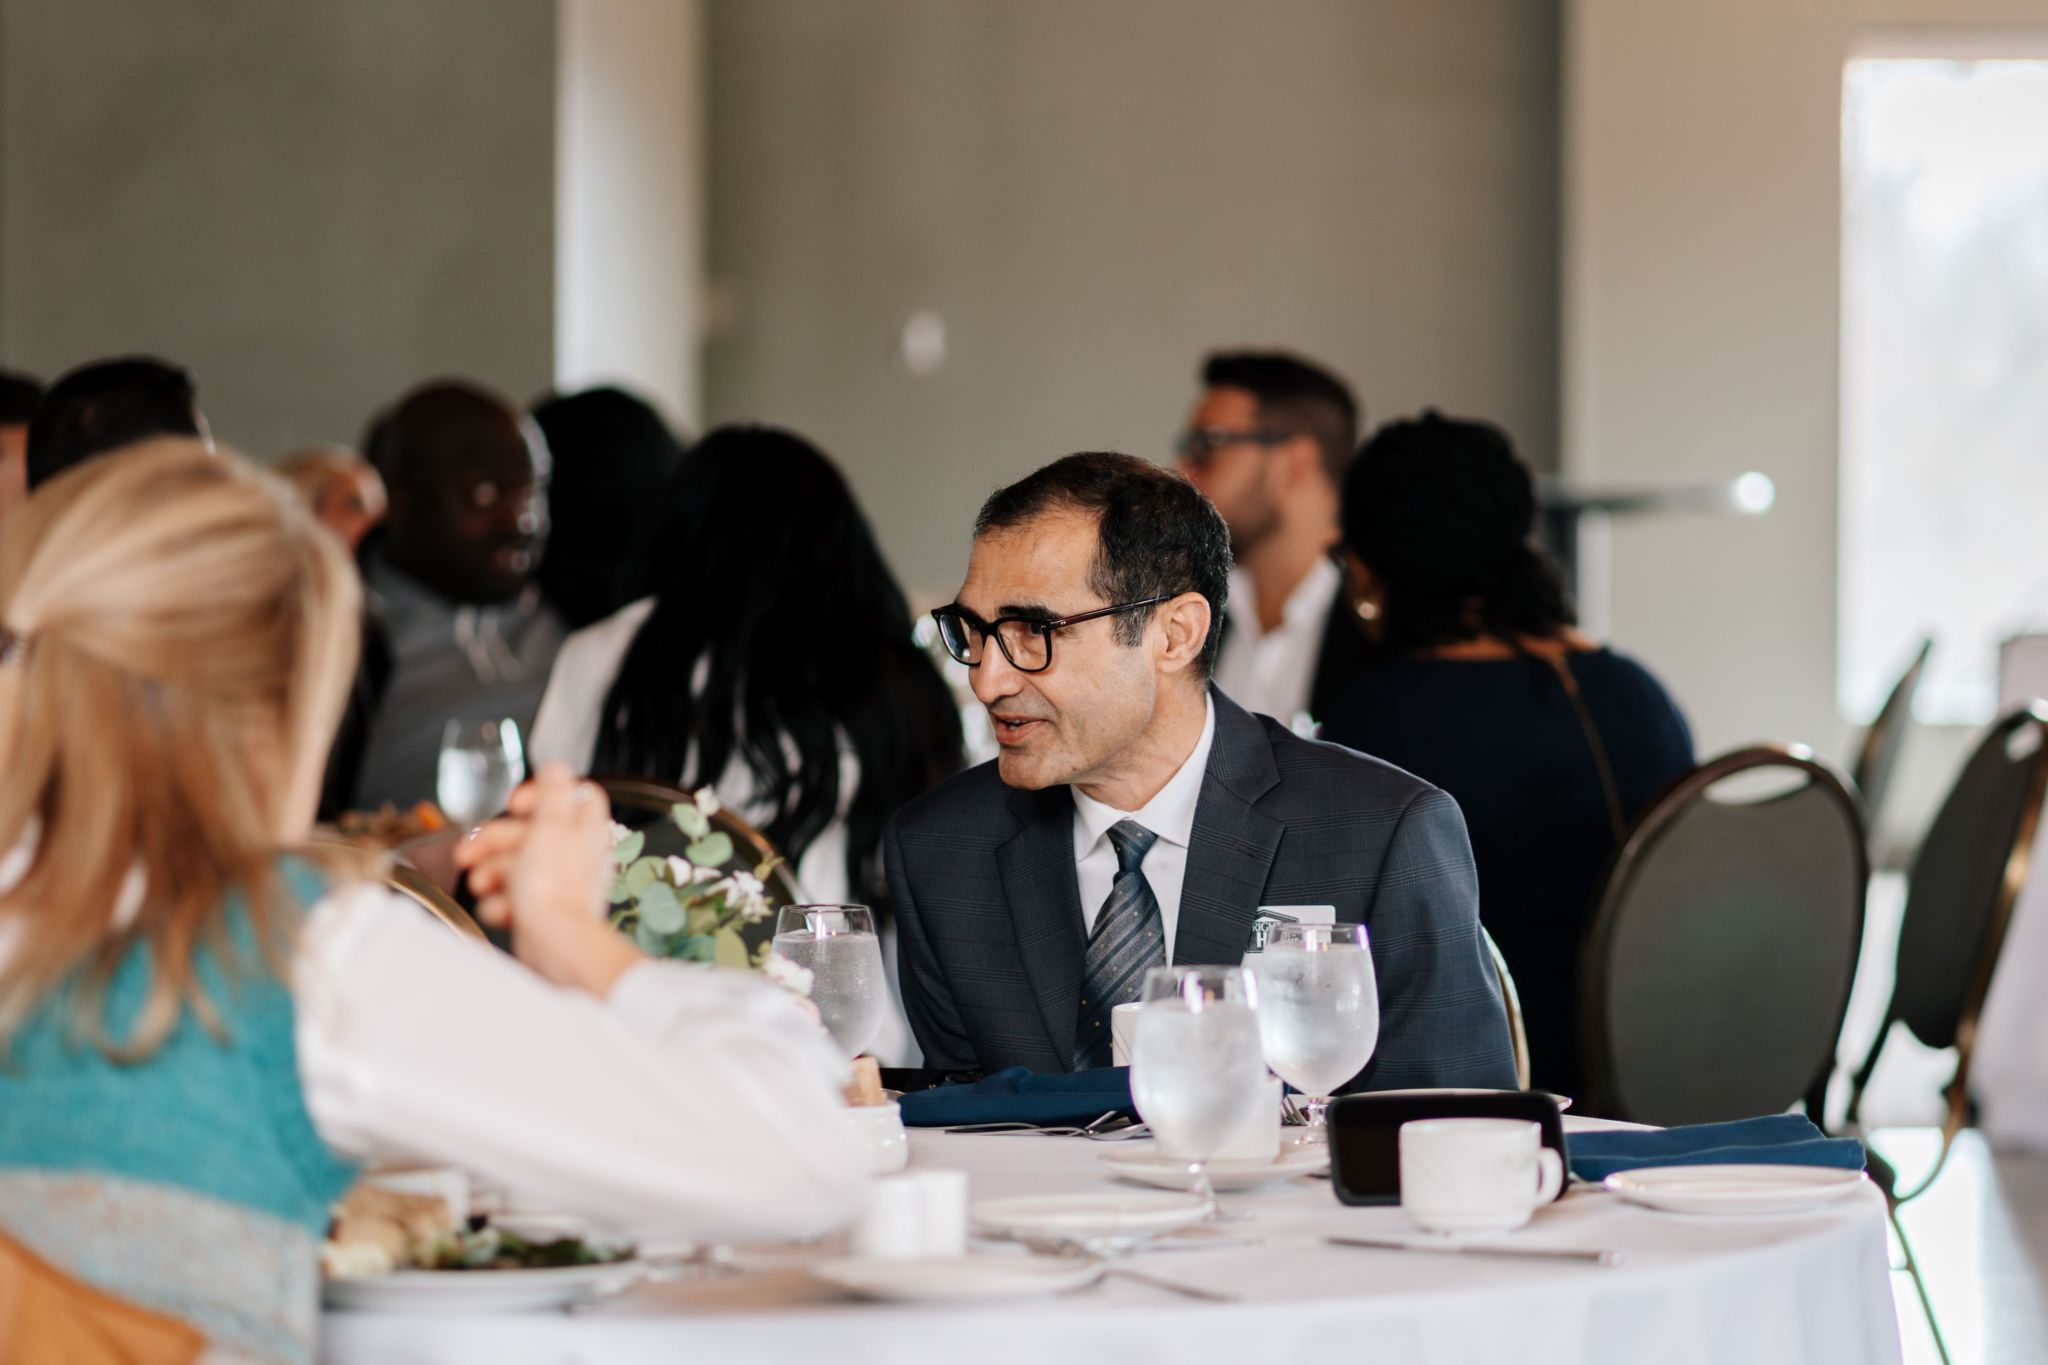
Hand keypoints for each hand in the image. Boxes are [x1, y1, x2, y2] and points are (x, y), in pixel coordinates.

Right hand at [453, 764, 640, 995]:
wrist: (556, 946)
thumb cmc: (553, 888)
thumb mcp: (549, 827)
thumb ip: (552, 793)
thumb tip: (556, 765)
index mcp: (584, 830)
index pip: (572, 795)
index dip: (540, 794)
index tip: (515, 805)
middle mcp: (577, 855)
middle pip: (530, 832)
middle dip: (492, 842)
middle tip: (465, 853)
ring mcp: (561, 884)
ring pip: (518, 866)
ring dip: (491, 874)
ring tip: (481, 886)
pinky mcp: (545, 911)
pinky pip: (517, 898)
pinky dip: (503, 903)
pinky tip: (499, 911)